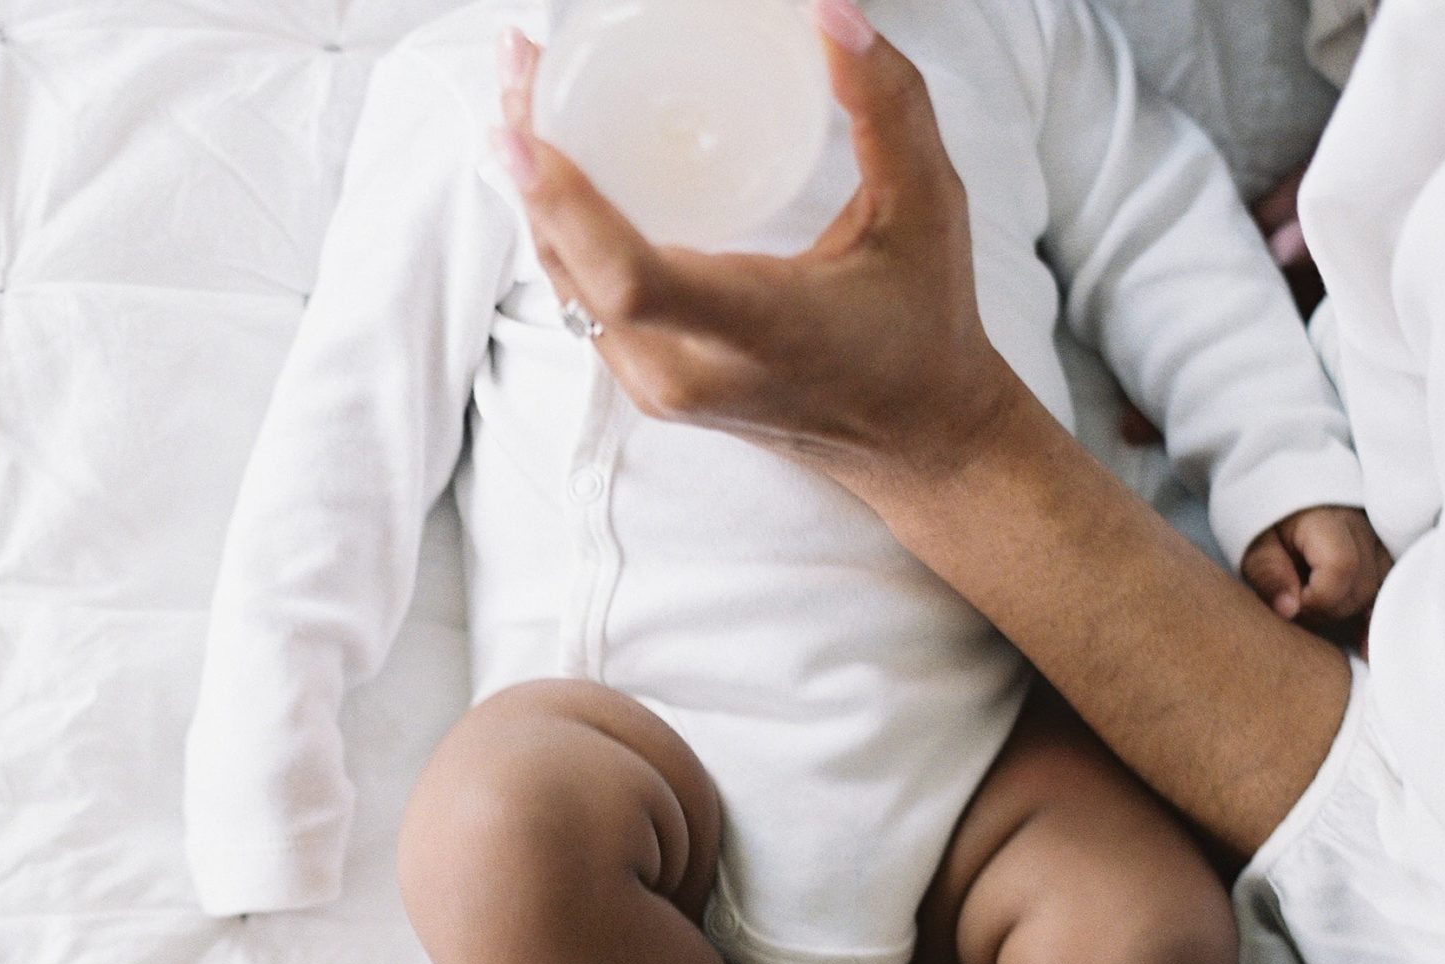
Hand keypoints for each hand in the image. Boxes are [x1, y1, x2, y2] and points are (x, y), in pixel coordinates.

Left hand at [492, 0, 1021, 489]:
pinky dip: (559, 230)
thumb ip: (886, 104)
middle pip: (573, 270)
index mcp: (754, 330)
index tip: (519, 129)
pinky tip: (553, 165)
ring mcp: (658, 388)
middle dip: (530, 165)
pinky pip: (581, 301)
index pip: (630, 276)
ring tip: (526, 97)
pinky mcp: (648, 386)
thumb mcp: (925, 206)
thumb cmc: (924, 323)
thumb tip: (828, 10)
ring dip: (535, 194)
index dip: (563, 203)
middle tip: (521, 63)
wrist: (913, 439)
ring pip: (565, 286)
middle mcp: (687, 372)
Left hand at [1239, 507, 1390, 633]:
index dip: (1317, 597)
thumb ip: (1270, 575)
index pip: (1341, 566)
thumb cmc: (1270, 531)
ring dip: (1348, 615)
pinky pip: (1388, 596)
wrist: (1290, 511)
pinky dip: (1372, 620)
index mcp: (1329, 522)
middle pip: (1362, 587)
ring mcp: (1381, 548)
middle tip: (1299, 610)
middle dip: (1329, 610)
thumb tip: (1289, 610)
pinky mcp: (1386, 564)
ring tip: (1317, 611)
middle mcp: (1365, 532)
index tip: (1293, 604)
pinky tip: (1365, 647)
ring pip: (1379, 595)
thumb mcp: (1256, 548)